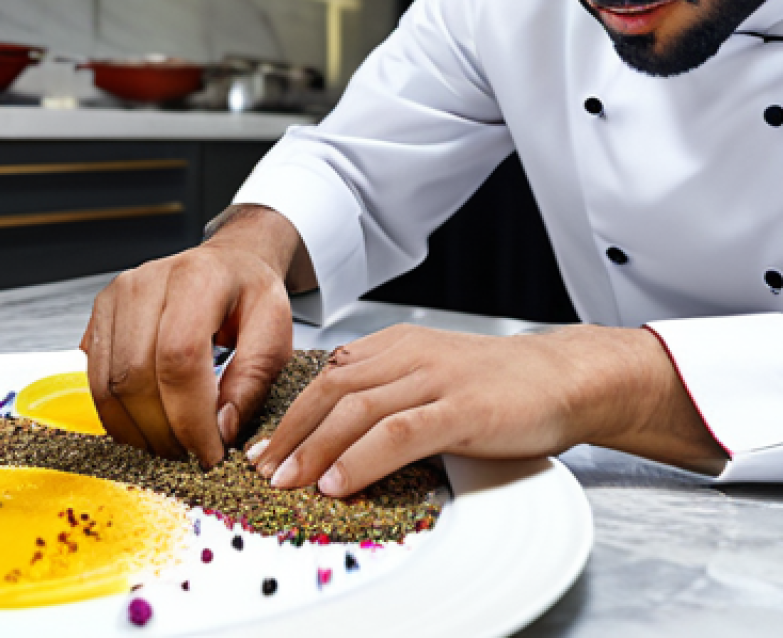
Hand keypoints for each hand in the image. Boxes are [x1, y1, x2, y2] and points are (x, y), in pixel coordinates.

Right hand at [79, 207, 300, 466]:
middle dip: (163, 433)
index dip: (191, 418)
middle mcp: (147, 282)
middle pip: (135, 376)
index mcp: (197, 278)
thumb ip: (254, 379)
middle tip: (192, 456)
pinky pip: (95, 381)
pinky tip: (151, 425)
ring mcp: (115, 298)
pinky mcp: (99, 317)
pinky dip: (120, 416)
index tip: (211, 453)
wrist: (225, 265)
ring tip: (173, 447)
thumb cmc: (249, 295)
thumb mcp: (276, 330)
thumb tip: (222, 429)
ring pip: (108, 385)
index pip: (178, 359)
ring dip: (138, 432)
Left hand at [251, 323, 725, 495]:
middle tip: (263, 468)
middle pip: (331, 390)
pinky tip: (338, 481)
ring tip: (288, 480)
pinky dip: (362, 457)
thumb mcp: (431, 369)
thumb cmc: (496, 381)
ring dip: (315, 448)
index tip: (266, 445)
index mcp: (397, 344)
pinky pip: (399, 432)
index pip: (328, 375)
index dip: (291, 411)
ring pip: (357, 409)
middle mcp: (409, 354)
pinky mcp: (462, 409)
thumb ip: (387, 384)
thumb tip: (336, 421)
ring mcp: (435, 379)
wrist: (561, 375)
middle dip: (291, 432)